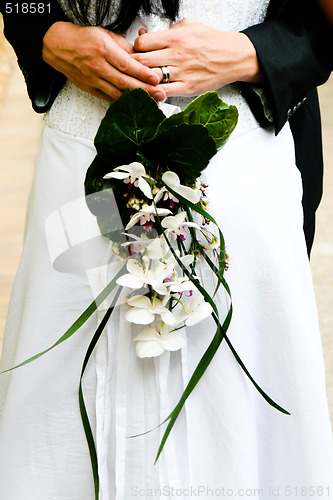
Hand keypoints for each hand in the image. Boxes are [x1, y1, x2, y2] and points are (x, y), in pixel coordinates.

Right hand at [42, 22, 165, 101]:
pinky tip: (134, 104)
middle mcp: (97, 66)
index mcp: (103, 49)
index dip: (143, 73)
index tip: (156, 79)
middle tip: (161, 94)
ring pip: (118, 93)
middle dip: (145, 90)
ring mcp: (93, 79)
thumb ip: (124, 47)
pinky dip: (122, 101)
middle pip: (125, 82)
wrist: (58, 46)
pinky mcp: (90, 88)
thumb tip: (140, 58)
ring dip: (136, 99)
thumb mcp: (105, 35)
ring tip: (151, 102)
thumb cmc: (82, 39)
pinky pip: (109, 98)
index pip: (127, 64)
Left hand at [133, 19, 263, 97]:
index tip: (138, 52)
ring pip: (150, 79)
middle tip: (136, 68)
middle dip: (135, 65)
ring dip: (143, 80)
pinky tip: (152, 91)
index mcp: (175, 38)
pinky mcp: (187, 88)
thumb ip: (165, 31)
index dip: (136, 48)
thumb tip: (145, 33)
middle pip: (141, 62)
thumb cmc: (211, 42)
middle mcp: (177, 56)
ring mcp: (182, 73)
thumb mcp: (188, 26)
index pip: (142, 43)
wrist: (232, 57)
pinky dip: (154, 93)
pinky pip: (164, 93)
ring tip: (142, 80)